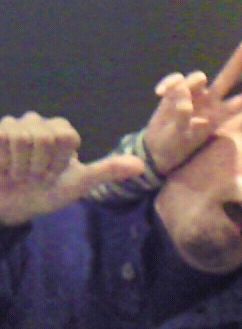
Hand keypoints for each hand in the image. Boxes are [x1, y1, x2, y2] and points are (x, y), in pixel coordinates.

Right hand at [0, 112, 143, 225]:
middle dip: (41, 166)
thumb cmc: (45, 193)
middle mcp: (40, 122)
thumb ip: (108, 171)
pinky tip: (5, 169)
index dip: (60, 162)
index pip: (68, 138)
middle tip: (35, 177)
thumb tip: (141, 166)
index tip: (54, 175)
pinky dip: (6, 163)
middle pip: (47, 138)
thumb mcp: (79, 184)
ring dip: (23, 166)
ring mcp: (15, 125)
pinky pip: (3, 140)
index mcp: (63, 131)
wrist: (13, 206)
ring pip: (24, 138)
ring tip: (20, 174)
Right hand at [143, 40, 241, 173]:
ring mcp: (194, 94)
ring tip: (173, 102)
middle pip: (227, 78)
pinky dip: (168, 83)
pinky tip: (159, 92)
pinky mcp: (177, 90)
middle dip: (238, 61)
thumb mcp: (179, 137)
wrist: (156, 148)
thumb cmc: (174, 146)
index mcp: (218, 116)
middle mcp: (210, 102)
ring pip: (197, 77)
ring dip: (186, 85)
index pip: (241, 103)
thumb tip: (182, 94)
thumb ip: (182, 116)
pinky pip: (176, 79)